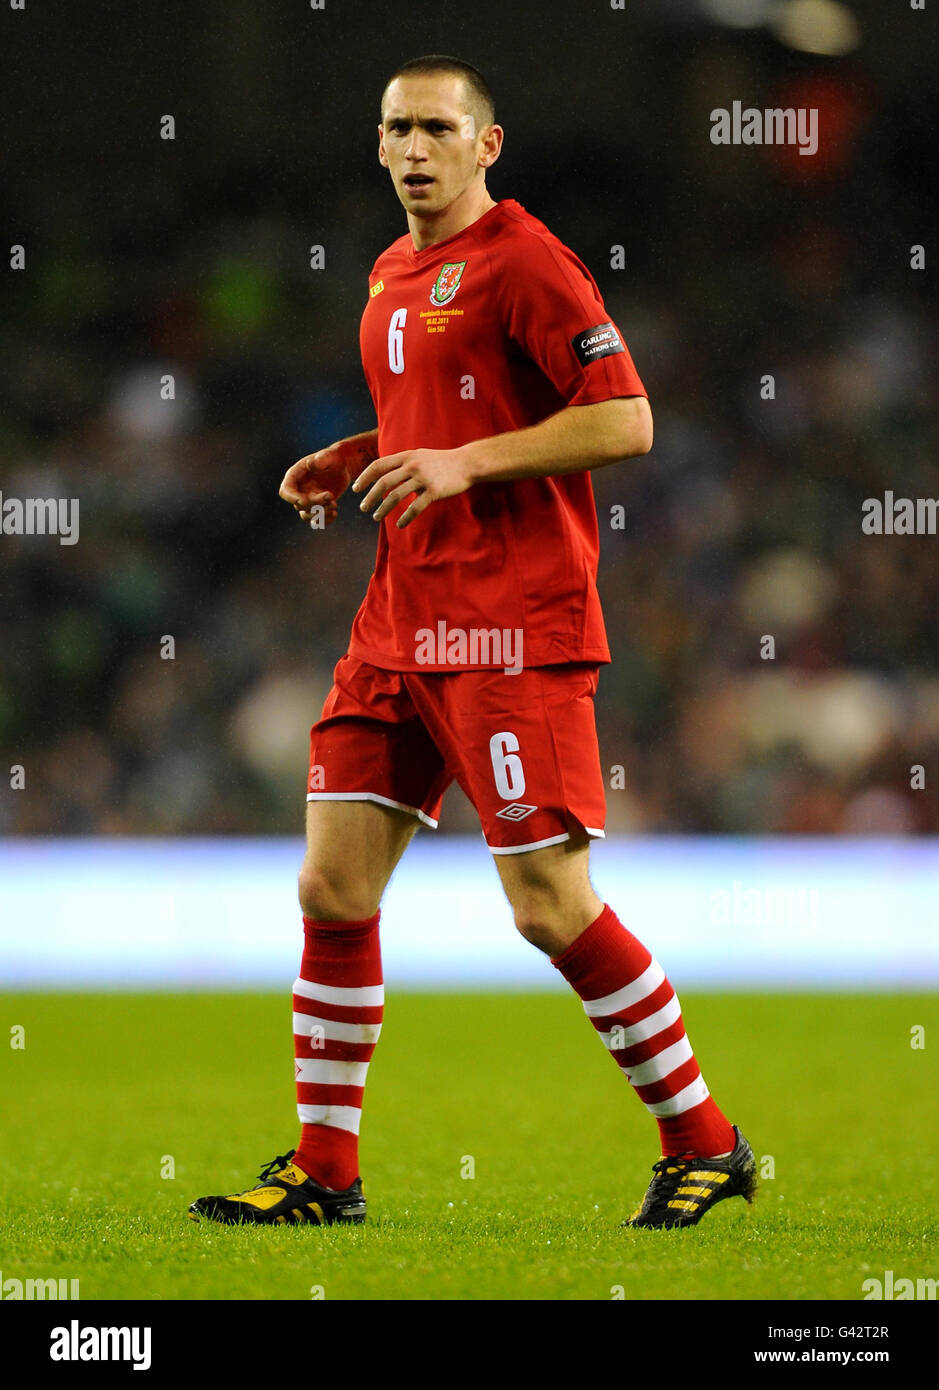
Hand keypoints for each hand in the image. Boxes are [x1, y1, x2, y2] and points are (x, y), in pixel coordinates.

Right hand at [279, 441, 359, 526]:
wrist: (343, 465)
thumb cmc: (334, 457)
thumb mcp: (329, 456)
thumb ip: (320, 460)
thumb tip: (310, 464)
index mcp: (295, 476)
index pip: (285, 491)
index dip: (291, 498)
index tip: (304, 500)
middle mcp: (299, 489)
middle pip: (299, 505)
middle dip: (314, 504)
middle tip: (330, 496)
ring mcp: (307, 499)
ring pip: (306, 515)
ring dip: (320, 514)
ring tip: (334, 505)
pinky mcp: (317, 506)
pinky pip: (317, 520)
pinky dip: (325, 520)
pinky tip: (335, 513)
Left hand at [351, 447, 474, 527]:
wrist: (467, 463)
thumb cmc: (442, 461)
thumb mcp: (420, 456)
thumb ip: (403, 464)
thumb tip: (387, 476)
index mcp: (407, 457)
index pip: (379, 465)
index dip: (364, 477)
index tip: (356, 488)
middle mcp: (412, 466)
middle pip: (384, 482)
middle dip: (370, 496)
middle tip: (363, 507)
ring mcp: (423, 478)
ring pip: (396, 496)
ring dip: (383, 509)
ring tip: (376, 517)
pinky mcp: (434, 491)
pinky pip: (415, 507)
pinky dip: (405, 518)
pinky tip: (400, 525)